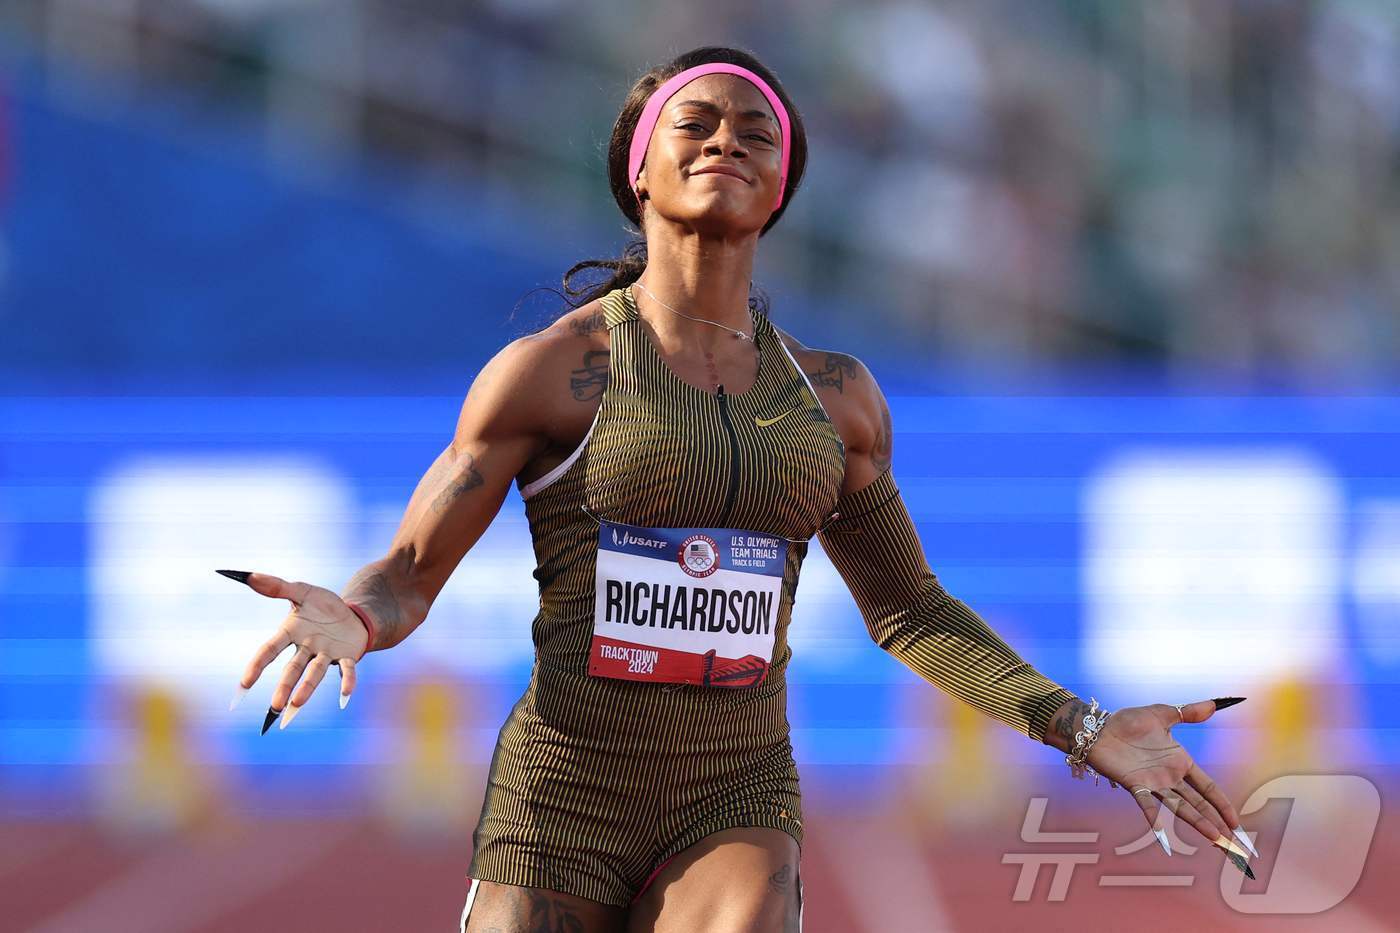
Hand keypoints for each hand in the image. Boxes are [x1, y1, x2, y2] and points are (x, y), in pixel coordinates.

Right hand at [221, 570, 368, 727]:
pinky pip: (347, 670)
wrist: (352, 614)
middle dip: (284, 687)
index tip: (245, 685)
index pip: (270, 650)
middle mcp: (307, 648)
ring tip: (297, 704)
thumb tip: (249, 575)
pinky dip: (347, 682)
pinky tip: (346, 695)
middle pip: (292, 668)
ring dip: (307, 688)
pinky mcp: (347, 657)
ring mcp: (327, 654)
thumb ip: (277, 587)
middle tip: (276, 706)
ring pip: (315, 672)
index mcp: (291, 633)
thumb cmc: (322, 606)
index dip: (257, 666)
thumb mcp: (302, 591)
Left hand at [1085, 700, 1257, 868]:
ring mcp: (1153, 784)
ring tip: (1214, 839)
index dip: (1222, 804)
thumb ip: (1188, 713)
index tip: (1236, 823)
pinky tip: (1163, 837)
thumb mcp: (1162, 714)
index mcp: (1180, 762)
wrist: (1098, 727)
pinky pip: (1146, 805)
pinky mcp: (1135, 785)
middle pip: (1199, 803)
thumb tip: (1214, 704)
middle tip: (1232, 843)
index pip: (1208, 787)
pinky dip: (1154, 819)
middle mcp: (1170, 777)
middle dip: (1216, 821)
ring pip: (1181, 807)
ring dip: (1197, 822)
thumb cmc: (1128, 721)